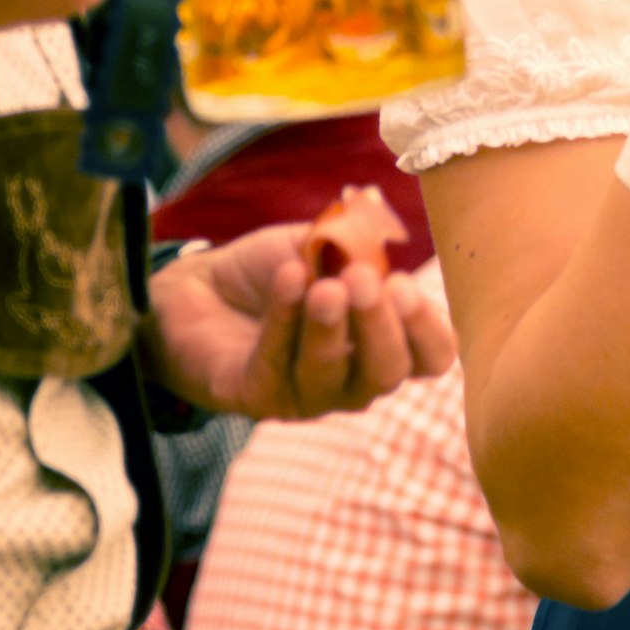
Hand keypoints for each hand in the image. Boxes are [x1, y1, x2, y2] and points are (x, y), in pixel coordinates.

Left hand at [146, 214, 460, 421]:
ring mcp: (304, 395)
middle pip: (386, 374)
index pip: (429, 358)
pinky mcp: (254, 396)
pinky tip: (287, 280)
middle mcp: (352, 379)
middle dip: (380, 328)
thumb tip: (378, 233)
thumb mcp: (322, 246)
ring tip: (324, 286)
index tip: (402, 284)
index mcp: (381, 344)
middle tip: (364, 281)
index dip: (428, 330)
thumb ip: (354, 242)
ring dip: (330, 329)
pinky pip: (275, 365)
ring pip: (331, 376)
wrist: (199, 288)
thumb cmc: (274, 272)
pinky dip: (283, 321)